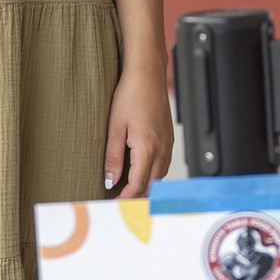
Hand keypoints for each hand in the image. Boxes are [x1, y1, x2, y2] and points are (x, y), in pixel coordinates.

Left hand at [103, 62, 173, 198]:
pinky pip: (164, 165)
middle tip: (119, 203)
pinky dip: (153, 174)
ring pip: (159, 177)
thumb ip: (113, 157)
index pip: (138, 185)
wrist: (148, 75)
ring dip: (146, 187)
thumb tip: (110, 181)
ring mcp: (168, 144)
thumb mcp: (115, 127)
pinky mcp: (169, 138)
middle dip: (136, 197)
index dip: (126, 199)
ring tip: (128, 191)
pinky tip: (141, 173)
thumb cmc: (130, 96)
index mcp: (147, 149)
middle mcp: (162, 150)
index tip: (114, 205)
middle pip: (151, 185)